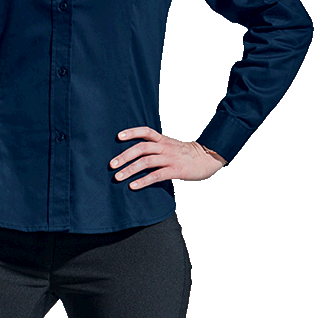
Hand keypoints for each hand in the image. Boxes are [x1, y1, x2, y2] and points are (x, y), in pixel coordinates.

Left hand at [109, 126, 226, 188]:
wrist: (207, 159)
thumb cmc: (184, 154)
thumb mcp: (170, 145)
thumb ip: (155, 147)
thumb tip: (136, 154)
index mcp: (162, 139)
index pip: (145, 131)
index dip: (132, 132)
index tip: (118, 136)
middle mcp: (165, 147)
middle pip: (142, 147)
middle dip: (125, 155)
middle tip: (112, 164)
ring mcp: (170, 158)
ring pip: (147, 161)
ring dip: (130, 169)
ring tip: (118, 177)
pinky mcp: (175, 170)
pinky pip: (157, 175)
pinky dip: (143, 181)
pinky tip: (133, 186)